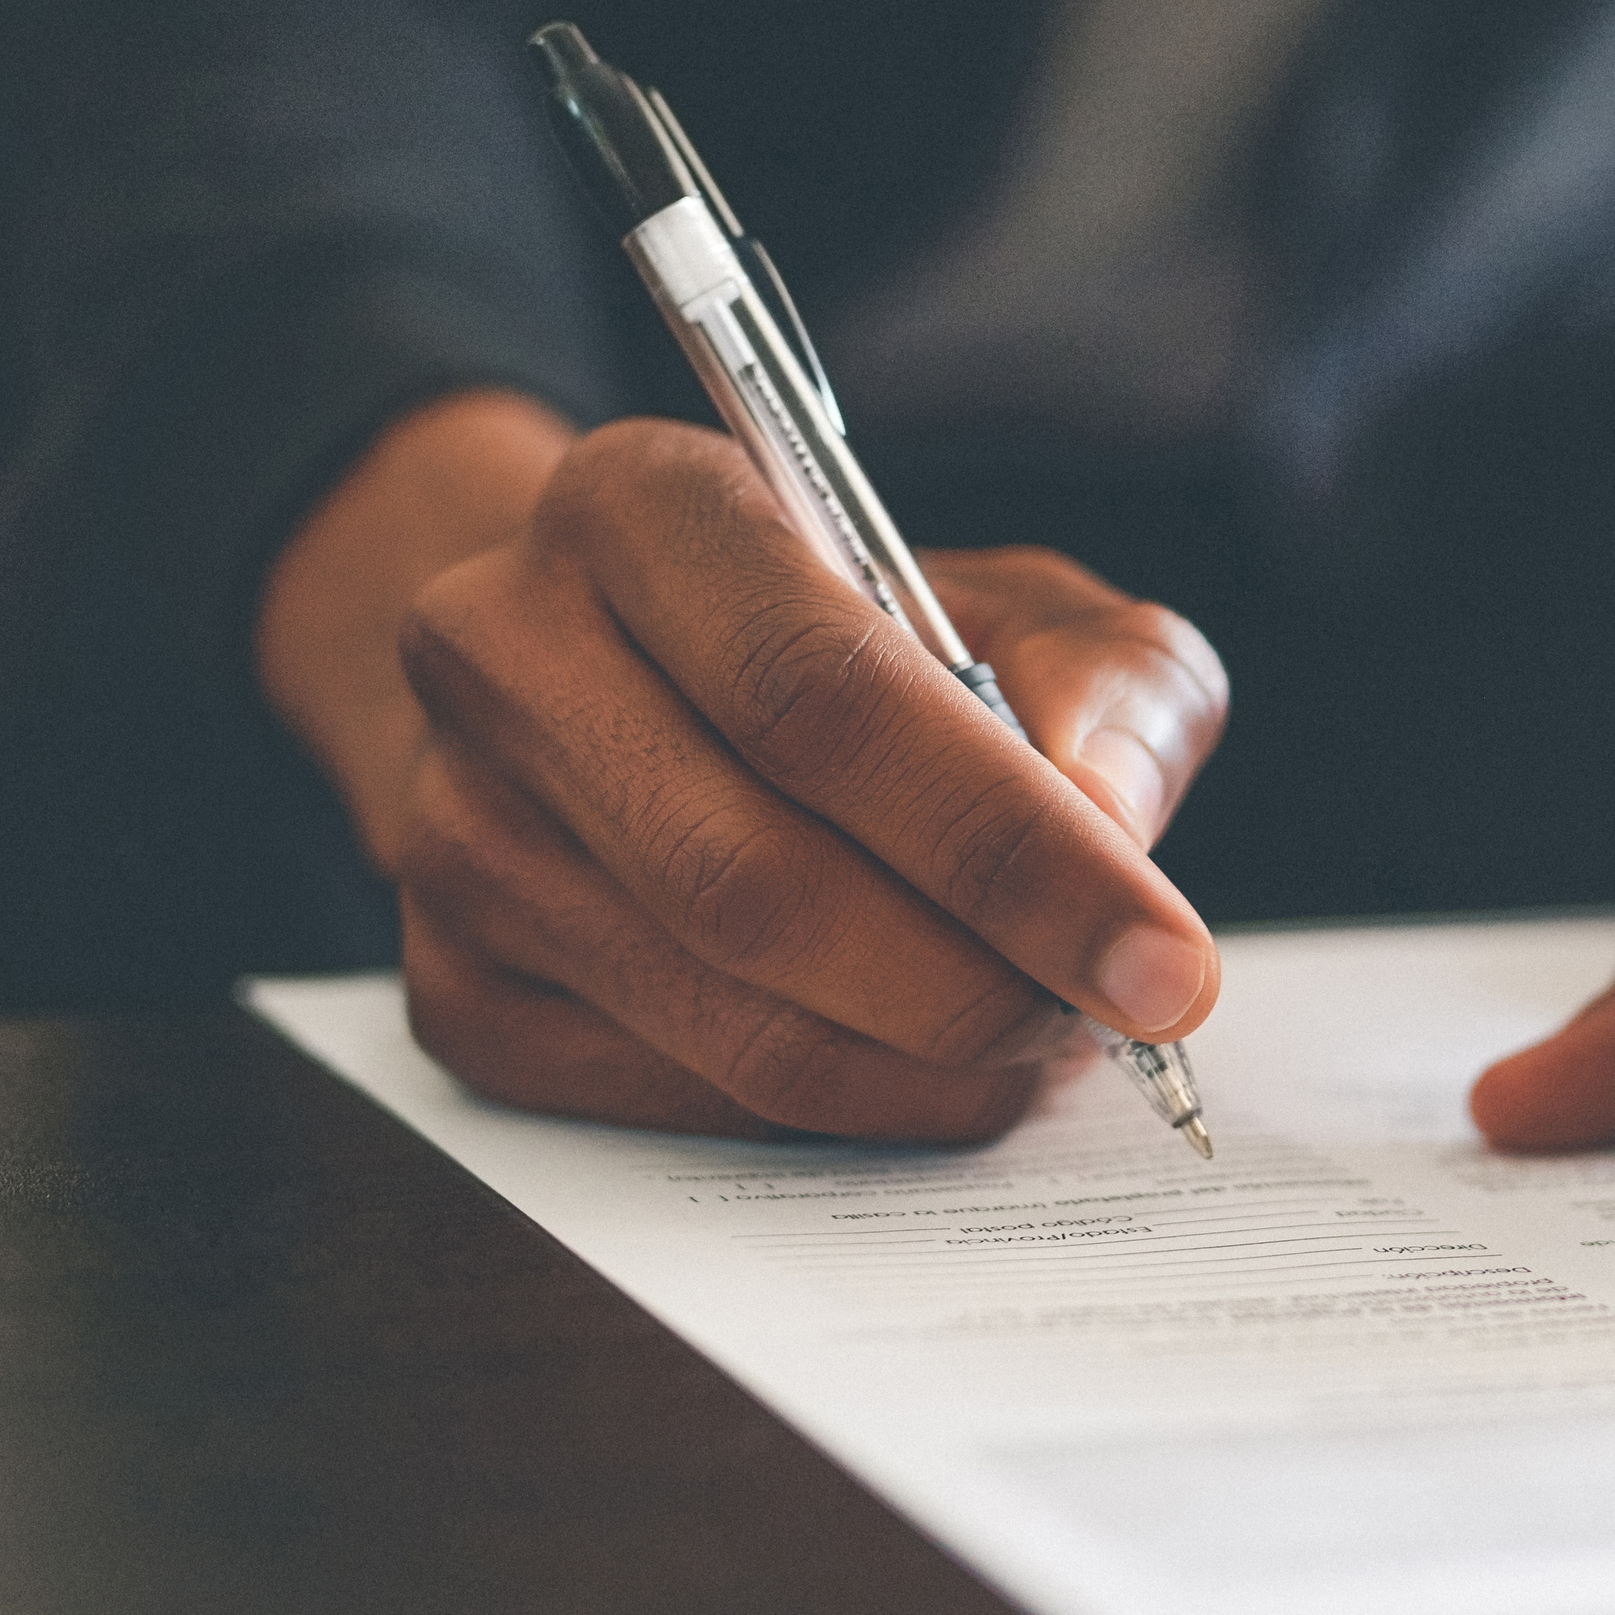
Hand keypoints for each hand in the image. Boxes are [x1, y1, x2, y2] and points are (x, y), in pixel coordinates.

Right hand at [258, 394, 1227, 1140]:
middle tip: (1115, 1022)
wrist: (637, 675)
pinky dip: (839, 1110)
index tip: (1164, 957)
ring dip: (924, 1065)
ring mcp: (453, 828)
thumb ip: (1106, 684)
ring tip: (1043, 1037)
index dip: (1009, 846)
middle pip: (757, 879)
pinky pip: (670, 1099)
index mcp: (641, 504)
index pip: (820, 694)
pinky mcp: (450, 983)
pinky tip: (922, 1061)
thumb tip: (1109, 825)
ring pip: (720, 1016)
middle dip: (979, 985)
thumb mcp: (1019, 602)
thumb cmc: (860, 638)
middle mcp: (503, 650)